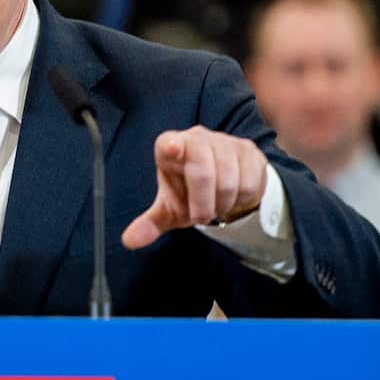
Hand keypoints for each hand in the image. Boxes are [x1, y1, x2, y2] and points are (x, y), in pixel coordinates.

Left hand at [121, 126, 266, 249]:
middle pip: (203, 170)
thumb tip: (129, 241)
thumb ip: (150, 224)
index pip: (169, 142)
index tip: (173, 150)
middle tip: (201, 216)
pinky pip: (249, 182)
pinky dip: (242, 199)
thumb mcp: (170, 209)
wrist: (224, 187)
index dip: (172, 146)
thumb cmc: (190, 194)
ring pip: (229, 180)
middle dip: (203, 203)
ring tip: (217, 204)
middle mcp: (197, 138)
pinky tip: (234, 196)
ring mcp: (226, 142)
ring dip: (223, 203)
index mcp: (171, 147)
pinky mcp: (248, 150)